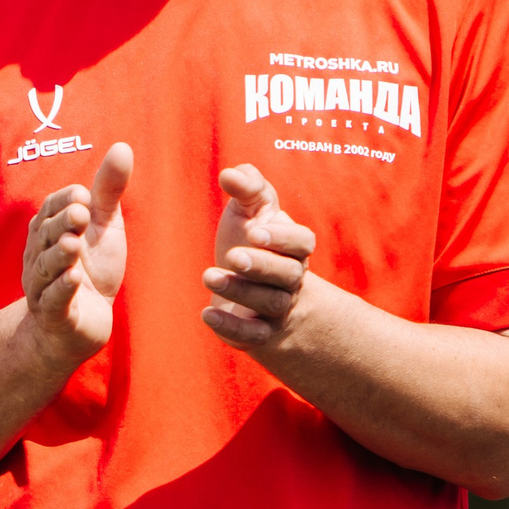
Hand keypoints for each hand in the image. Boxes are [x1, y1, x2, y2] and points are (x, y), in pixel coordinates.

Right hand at [22, 143, 131, 370]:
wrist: (83, 324)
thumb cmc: (93, 269)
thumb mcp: (104, 227)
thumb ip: (109, 190)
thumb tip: (123, 146)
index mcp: (48, 231)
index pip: (50, 209)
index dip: (65, 202)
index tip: (85, 196)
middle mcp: (39, 256)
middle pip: (45, 236)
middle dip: (61, 224)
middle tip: (81, 213)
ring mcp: (43, 287)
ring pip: (46, 267)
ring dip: (59, 255)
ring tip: (74, 243)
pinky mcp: (54, 315)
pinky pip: (54, 300)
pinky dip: (62, 289)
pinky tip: (75, 278)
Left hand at [201, 163, 316, 351]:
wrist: (250, 287)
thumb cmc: (251, 240)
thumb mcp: (250, 209)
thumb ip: (246, 187)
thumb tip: (230, 173)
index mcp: (294, 248)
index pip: (302, 243)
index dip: (282, 238)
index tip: (254, 231)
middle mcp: (291, 279)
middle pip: (287, 275)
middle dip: (261, 265)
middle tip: (232, 256)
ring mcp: (277, 308)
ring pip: (269, 303)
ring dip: (240, 290)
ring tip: (208, 276)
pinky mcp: (259, 333)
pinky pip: (252, 335)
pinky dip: (232, 326)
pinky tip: (207, 314)